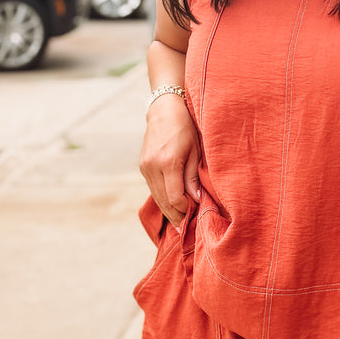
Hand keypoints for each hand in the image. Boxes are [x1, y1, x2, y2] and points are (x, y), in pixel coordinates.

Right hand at [139, 96, 200, 228]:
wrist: (164, 109)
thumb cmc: (186, 127)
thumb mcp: (195, 150)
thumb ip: (193, 177)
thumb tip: (196, 200)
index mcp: (168, 162)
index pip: (176, 198)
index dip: (186, 210)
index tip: (196, 215)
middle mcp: (153, 167)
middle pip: (164, 202)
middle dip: (176, 216)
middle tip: (187, 229)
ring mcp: (145, 167)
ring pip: (157, 198)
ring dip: (169, 210)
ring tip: (181, 221)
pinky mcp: (143, 167)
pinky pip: (153, 189)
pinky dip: (163, 199)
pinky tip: (173, 205)